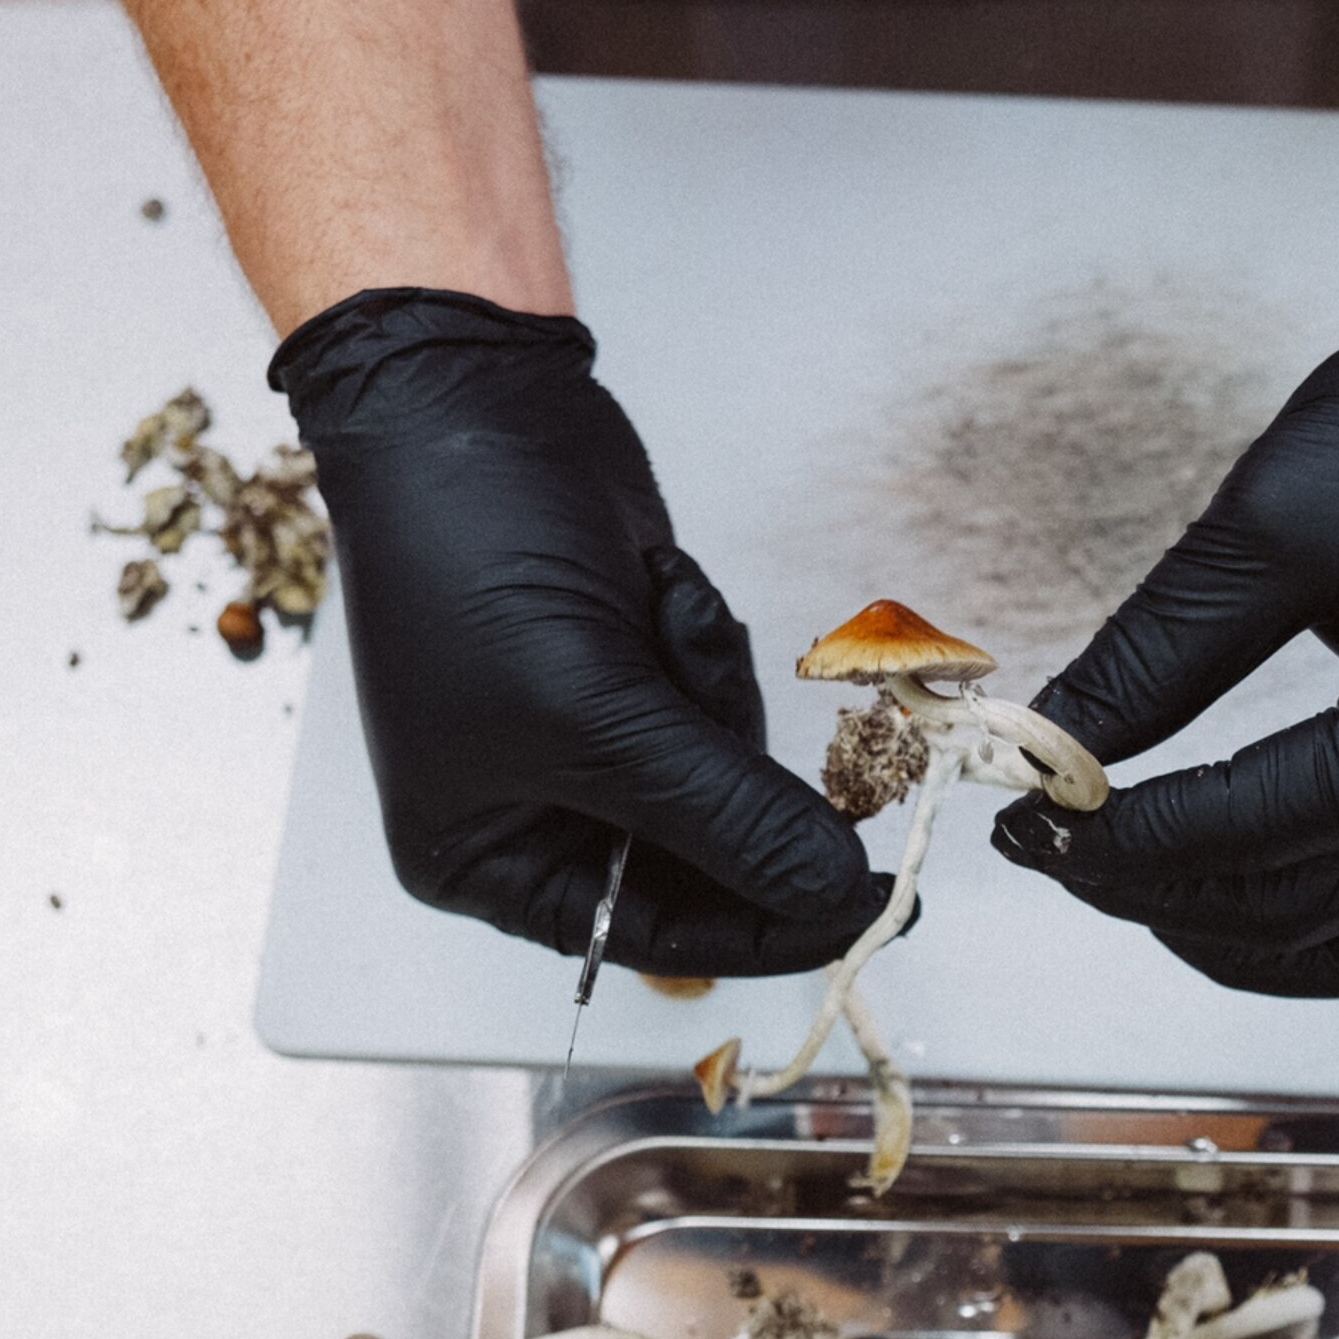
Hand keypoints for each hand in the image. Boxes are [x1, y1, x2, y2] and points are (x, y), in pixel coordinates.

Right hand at [274, 288, 889, 975]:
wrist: (471, 400)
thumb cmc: (470, 556)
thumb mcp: (597, 711)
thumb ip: (726, 816)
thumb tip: (831, 893)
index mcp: (485, 861)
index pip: (653, 938)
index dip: (766, 930)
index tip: (868, 909)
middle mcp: (537, 817)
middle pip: (703, 864)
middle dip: (738, 786)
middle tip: (815, 767)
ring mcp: (593, 744)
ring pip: (727, 776)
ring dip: (715, 695)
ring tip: (659, 616)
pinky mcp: (639, 676)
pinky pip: (721, 704)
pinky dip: (706, 649)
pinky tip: (659, 590)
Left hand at [990, 161, 1338, 997]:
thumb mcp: (1273, 524)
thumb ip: (1155, 656)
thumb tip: (1057, 741)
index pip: (1246, 835)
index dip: (1115, 837)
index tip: (1020, 818)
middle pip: (1303, 915)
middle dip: (1159, 891)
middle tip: (1058, 846)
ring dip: (1253, 937)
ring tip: (1146, 887)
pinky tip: (1264, 880)